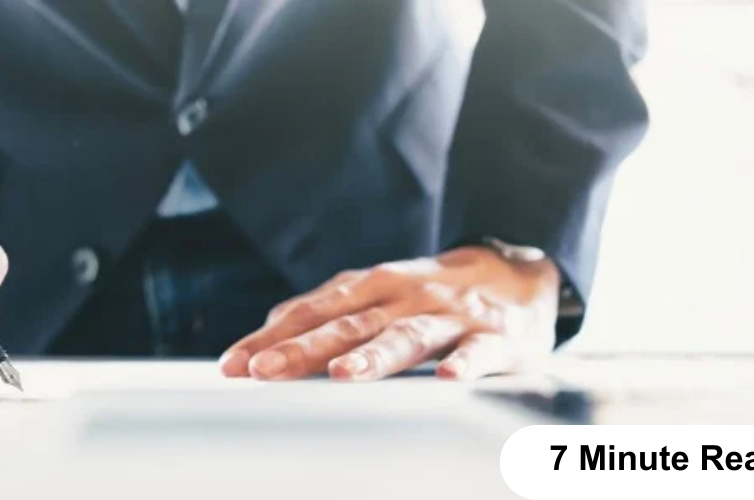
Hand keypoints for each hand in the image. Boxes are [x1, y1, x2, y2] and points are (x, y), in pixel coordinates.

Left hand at [220, 246, 559, 380]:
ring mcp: (449, 316)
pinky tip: (448, 378)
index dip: (272, 337)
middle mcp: (406, 297)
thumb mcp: (380, 292)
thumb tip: (269, 331)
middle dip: (304, 349)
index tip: (235, 363)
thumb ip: (330, 310)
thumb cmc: (433, 293)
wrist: (518, 274)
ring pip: (407, 337)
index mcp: (373, 286)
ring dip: (374, 355)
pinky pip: (479, 353)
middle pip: (349, 324)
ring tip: (342, 375)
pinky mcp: (494, 338)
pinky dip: (465, 364)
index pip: (313, 311)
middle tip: (265, 371)